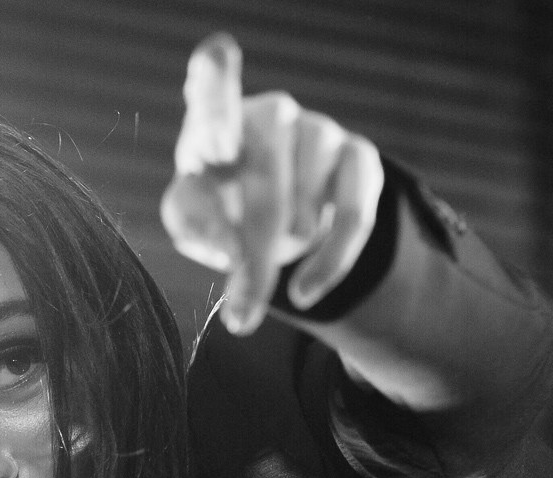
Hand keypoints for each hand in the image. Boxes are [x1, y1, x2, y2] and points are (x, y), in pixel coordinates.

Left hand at [162, 32, 384, 335]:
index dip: (217, 85)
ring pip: (305, 212)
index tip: (217, 91)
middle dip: (253, 262)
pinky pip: (355, 216)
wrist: (279, 221)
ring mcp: (319, 130)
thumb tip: (230, 247)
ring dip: (288, 254)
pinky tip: (307, 292)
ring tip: (276, 258)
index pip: (214, 83)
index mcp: (213, 121)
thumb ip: (194, 224)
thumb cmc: (221, 210)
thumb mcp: (193, 221)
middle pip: (262, 187)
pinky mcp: (360, 157)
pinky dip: (329, 263)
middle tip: (241, 318)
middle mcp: (270, 114)